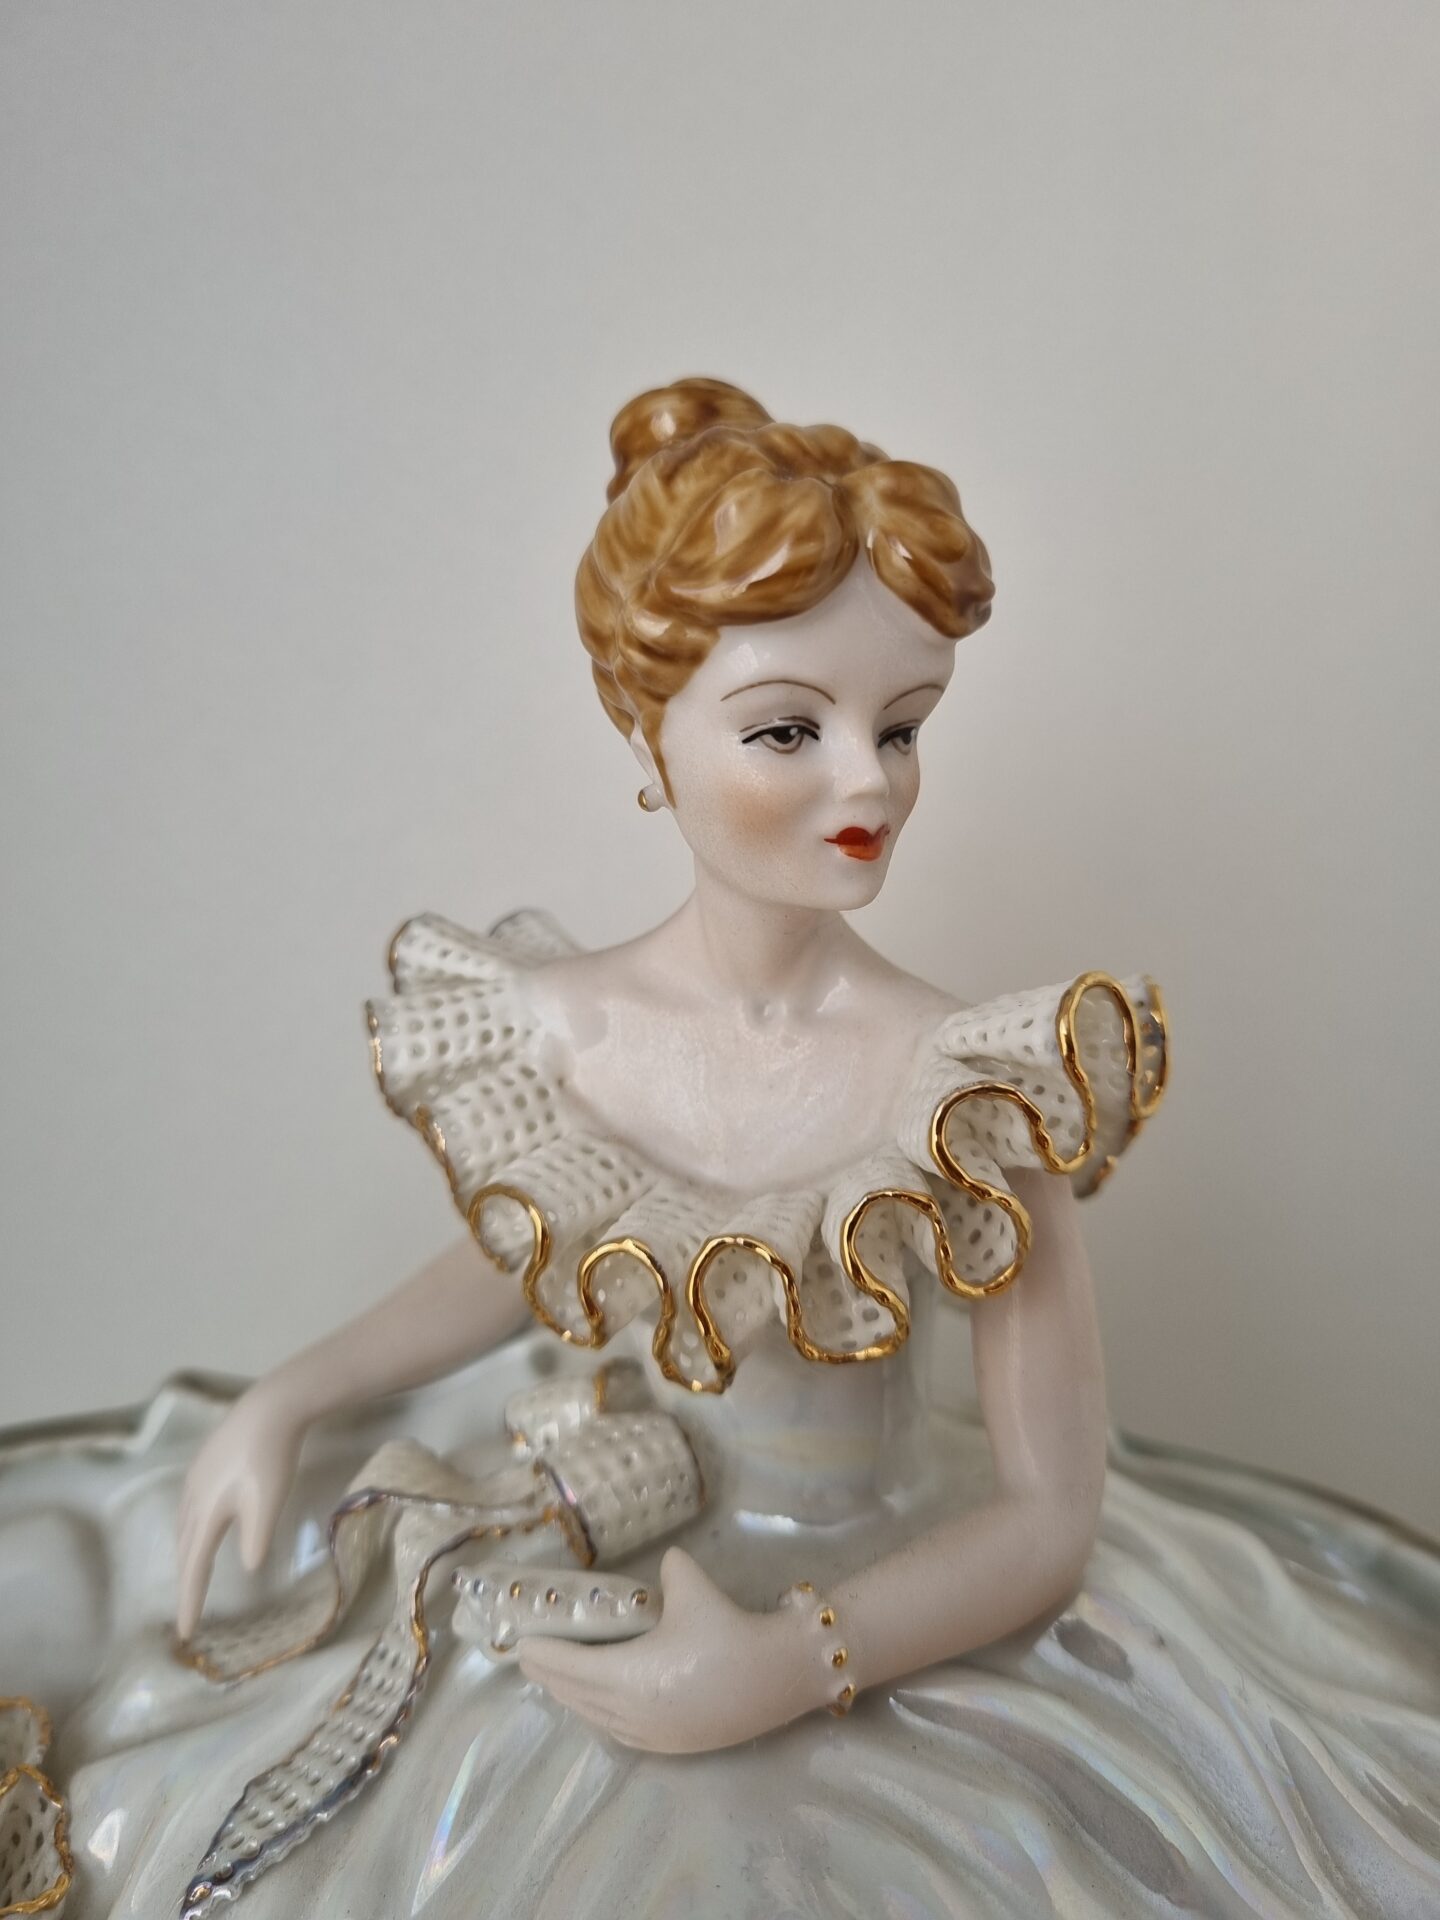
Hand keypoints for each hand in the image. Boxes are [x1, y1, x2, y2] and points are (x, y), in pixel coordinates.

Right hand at [175, 1383, 305, 1639]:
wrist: (270, 1407)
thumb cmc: (272, 1457)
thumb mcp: (268, 1502)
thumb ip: (256, 1537)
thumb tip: (248, 1567)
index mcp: (207, 1512)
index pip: (194, 1567)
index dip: (190, 1601)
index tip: (184, 1632)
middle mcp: (193, 1498)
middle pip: (184, 1550)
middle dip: (185, 1581)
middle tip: (188, 1610)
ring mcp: (195, 1479)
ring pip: (184, 1527)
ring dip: (185, 1555)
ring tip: (191, 1575)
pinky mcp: (204, 1464)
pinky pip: (189, 1508)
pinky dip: (190, 1530)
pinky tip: (201, 1527)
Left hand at [516, 1548, 830, 1753]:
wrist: (776, 1677)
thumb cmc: (728, 1631)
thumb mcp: (691, 1587)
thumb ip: (667, 1570)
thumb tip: (663, 1564)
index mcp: (626, 1676)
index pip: (570, 1666)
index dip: (542, 1655)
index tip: (520, 1645)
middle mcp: (629, 1711)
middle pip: (575, 1695)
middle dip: (550, 1676)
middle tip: (531, 1658)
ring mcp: (649, 1734)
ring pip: (594, 1716)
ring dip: (572, 1697)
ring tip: (558, 1679)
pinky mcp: (670, 1745)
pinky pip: (617, 1730)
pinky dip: (597, 1714)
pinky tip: (599, 1705)